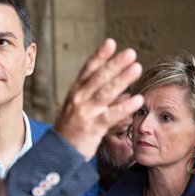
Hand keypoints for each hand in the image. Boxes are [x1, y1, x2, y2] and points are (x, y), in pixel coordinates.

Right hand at [54, 39, 143, 159]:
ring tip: (137, 68)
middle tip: (131, 53)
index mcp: (75, 92)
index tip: (111, 42)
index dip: (99, 56)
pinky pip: (110, 116)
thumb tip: (123, 89)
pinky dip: (124, 107)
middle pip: (98, 77)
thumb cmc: (72, 130)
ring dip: (122, 79)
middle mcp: (78, 99)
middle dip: (115, 64)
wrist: (57, 153)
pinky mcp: (91, 128)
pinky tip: (137, 99)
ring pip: (105, 93)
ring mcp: (85, 113)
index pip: (88, 70)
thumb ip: (98, 98)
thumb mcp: (80, 109)